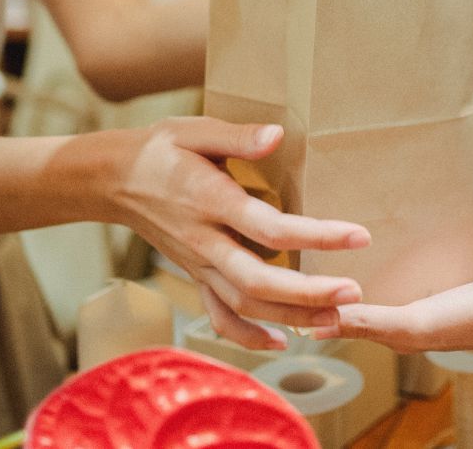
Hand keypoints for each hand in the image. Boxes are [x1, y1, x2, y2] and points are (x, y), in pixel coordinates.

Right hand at [108, 118, 370, 349]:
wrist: (113, 180)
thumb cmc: (162, 150)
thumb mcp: (196, 130)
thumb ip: (238, 136)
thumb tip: (277, 135)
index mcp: (210, 201)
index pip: (269, 227)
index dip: (315, 235)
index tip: (358, 236)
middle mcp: (205, 241)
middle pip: (258, 280)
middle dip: (308, 292)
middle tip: (353, 290)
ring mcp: (198, 264)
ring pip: (244, 303)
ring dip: (290, 315)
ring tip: (337, 316)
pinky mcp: (195, 276)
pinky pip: (219, 315)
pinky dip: (248, 336)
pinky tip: (282, 342)